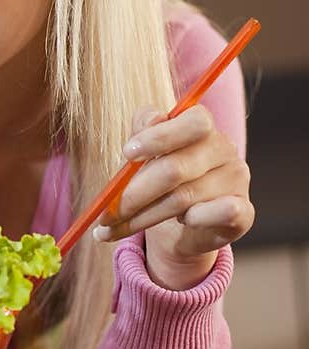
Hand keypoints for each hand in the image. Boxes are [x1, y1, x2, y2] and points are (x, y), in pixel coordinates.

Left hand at [93, 104, 253, 290]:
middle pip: (176, 169)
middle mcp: (224, 149)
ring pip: (182, 200)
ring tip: (113, 228)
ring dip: (141, 218)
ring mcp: (237, 180)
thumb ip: (143, 132)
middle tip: (105, 213)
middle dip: (134, 194)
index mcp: (201, 127)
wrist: (184, 224)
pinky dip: (192, 221)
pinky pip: (218, 214)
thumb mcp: (144, 154)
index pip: (192, 121)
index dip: (159, 136)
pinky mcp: (244, 212)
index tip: (126, 154)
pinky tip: (180, 225)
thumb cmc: (160, 181)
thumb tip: (150, 120)